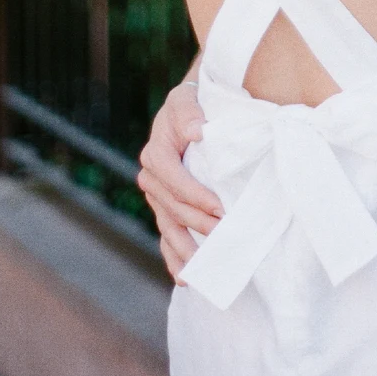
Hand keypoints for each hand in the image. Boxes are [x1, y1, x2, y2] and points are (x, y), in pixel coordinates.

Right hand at [139, 81, 220, 281]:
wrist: (190, 105)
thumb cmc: (193, 101)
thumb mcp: (187, 98)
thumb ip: (189, 113)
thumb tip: (197, 132)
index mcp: (156, 153)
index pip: (174, 179)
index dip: (195, 195)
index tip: (219, 208)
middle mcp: (151, 177)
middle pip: (173, 207)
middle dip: (198, 224)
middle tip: (225, 238)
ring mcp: (157, 195)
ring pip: (168, 227)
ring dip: (183, 250)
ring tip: (197, 274)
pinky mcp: (164, 206)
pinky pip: (166, 234)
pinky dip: (174, 256)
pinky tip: (185, 277)